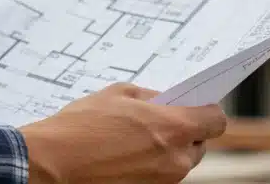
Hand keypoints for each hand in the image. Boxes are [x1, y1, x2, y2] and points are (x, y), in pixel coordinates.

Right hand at [20, 83, 226, 183]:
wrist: (53, 164)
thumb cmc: (82, 126)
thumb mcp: (118, 93)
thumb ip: (152, 95)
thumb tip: (167, 99)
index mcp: (174, 128)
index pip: (216, 121)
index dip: (206, 111)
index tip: (194, 106)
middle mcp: (176, 159)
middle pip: (200, 144)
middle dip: (185, 132)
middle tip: (158, 122)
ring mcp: (163, 182)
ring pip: (180, 163)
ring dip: (167, 150)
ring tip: (134, 140)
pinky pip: (160, 177)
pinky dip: (151, 166)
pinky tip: (125, 156)